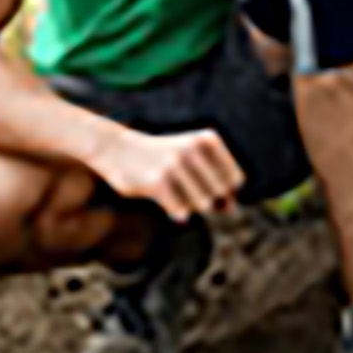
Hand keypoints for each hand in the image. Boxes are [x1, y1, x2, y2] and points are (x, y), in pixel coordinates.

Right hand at [90, 128, 245, 222]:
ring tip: (178, 194)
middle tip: (191, 193)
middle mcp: (193, 149)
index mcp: (207, 140)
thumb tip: (232, 209)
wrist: (117, 150)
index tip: (210, 190)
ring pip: (203, 203)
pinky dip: (178, 213)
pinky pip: (181, 211)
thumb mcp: (193, 161)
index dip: (227, 193)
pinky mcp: (157, 182)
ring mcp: (174, 165)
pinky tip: (169, 203)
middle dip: (211, 201)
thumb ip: (216, 182)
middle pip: (220, 193)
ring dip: (192, 206)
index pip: (236, 180)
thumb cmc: (163, 159)